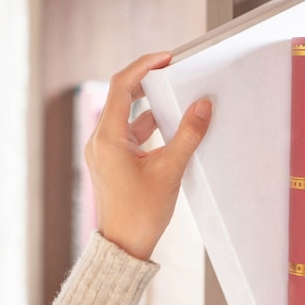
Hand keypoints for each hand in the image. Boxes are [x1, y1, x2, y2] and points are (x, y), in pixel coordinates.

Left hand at [85, 52, 211, 259]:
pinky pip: (129, 134)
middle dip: (148, 81)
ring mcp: (104, 151)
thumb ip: (188, 135)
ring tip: (177, 98)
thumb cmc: (140, 214)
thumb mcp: (169, 170)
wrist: (124, 246)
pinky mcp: (112, 161)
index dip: (144, 66)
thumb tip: (203, 106)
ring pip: (127, 116)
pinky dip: (148, 127)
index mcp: (108, 138)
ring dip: (150, 106)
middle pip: (122, 96)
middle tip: (173, 71)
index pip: (122, 86)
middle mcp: (100, 140)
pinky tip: (169, 128)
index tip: (167, 58)